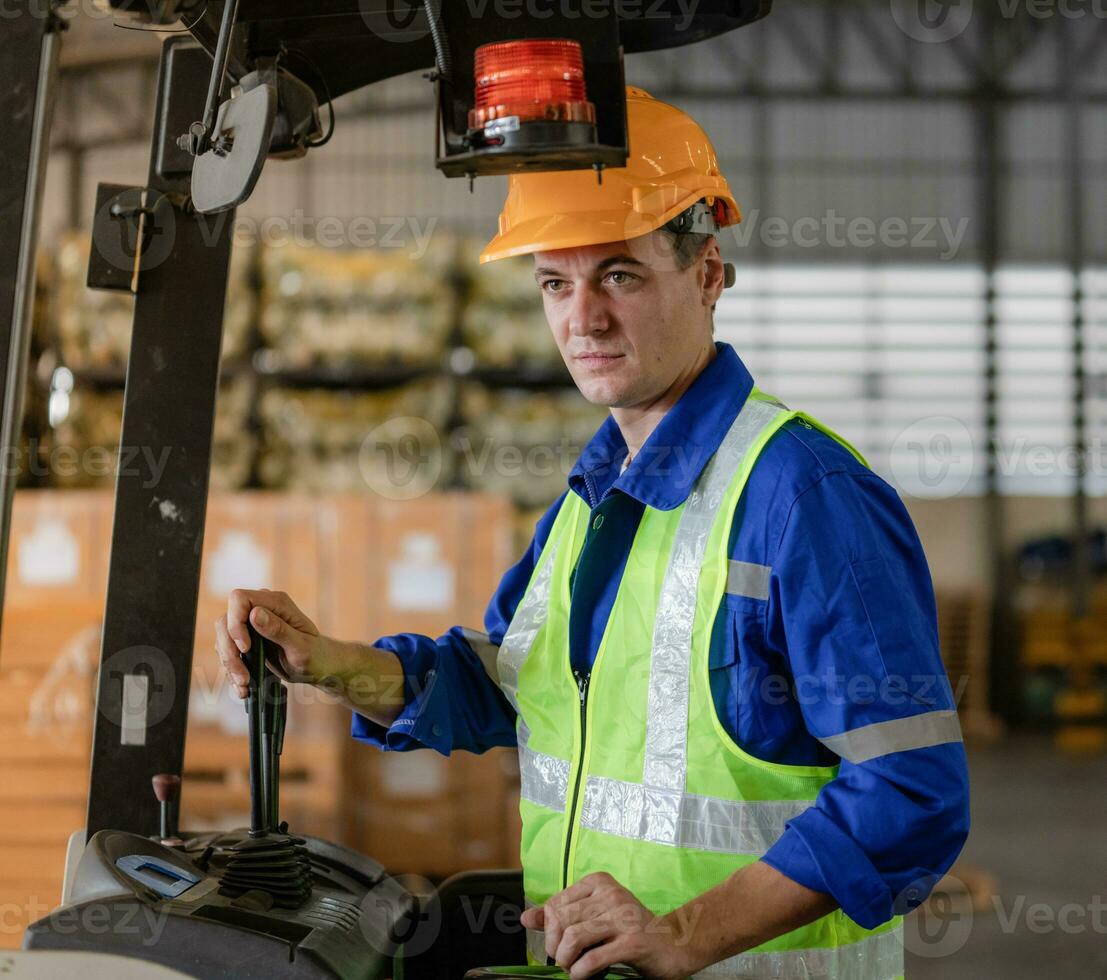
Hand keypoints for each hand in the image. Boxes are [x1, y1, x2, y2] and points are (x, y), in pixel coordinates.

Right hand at [214, 588, 326, 699]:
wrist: (319, 667)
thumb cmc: (316, 655)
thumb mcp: (301, 647)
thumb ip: (278, 630)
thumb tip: (254, 613)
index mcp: (277, 603)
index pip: (239, 599)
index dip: (235, 623)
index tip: (246, 648)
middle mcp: (262, 608)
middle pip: (225, 621)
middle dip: (229, 651)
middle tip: (243, 676)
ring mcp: (252, 624)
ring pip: (224, 638)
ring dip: (229, 664)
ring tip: (244, 684)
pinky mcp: (247, 639)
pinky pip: (228, 651)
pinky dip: (232, 670)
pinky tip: (243, 686)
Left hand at [520, 872, 696, 979]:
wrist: (675, 943)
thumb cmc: (631, 930)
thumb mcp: (596, 916)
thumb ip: (562, 915)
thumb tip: (526, 918)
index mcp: (599, 883)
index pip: (555, 904)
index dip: (549, 930)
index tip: (558, 944)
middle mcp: (610, 894)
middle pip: (561, 922)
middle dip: (556, 948)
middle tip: (565, 960)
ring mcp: (623, 917)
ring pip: (573, 938)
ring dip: (567, 961)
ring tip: (573, 968)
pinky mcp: (633, 942)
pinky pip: (593, 959)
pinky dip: (580, 972)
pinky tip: (583, 975)